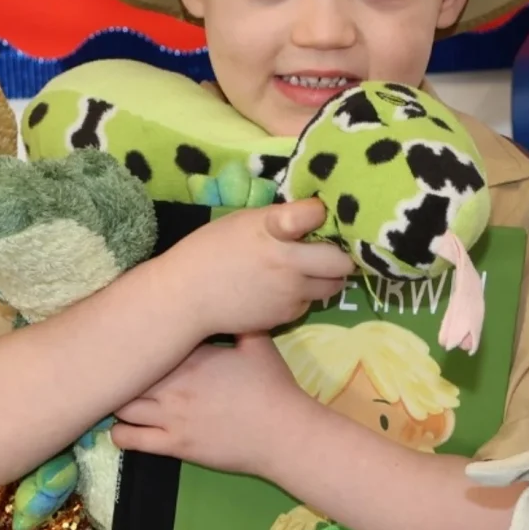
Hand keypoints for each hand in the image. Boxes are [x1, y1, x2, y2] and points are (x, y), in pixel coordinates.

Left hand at [111, 332, 313, 476]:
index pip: (148, 344)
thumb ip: (238, 323)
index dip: (137, 342)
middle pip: (127, 374)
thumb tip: (229, 301)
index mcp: (192, 357)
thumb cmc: (273, 387)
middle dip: (122, 372)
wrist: (282, 433)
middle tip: (119, 371)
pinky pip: (129, 440)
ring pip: (121, 407)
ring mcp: (170, 417)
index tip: (135, 341)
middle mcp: (174, 385)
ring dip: (117, 401)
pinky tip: (122, 428)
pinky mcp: (173, 446)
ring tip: (120, 399)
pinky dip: (119, 433)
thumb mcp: (258, 344)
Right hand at [159, 198, 352, 337]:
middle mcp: (289, 263)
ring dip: (325, 277)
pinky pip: (309, 303)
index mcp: (274, 230)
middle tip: (326, 250)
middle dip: (339, 255)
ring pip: (332, 286)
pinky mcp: (286, 316)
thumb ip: (281, 219)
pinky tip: (281, 289)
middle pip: (341, 262)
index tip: (315, 215)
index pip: (314, 214)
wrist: (187, 297)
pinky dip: (303, 295)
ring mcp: (291, 293)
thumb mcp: (244, 221)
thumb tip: (314, 217)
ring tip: (306, 270)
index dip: (319, 213)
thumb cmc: (210, 250)